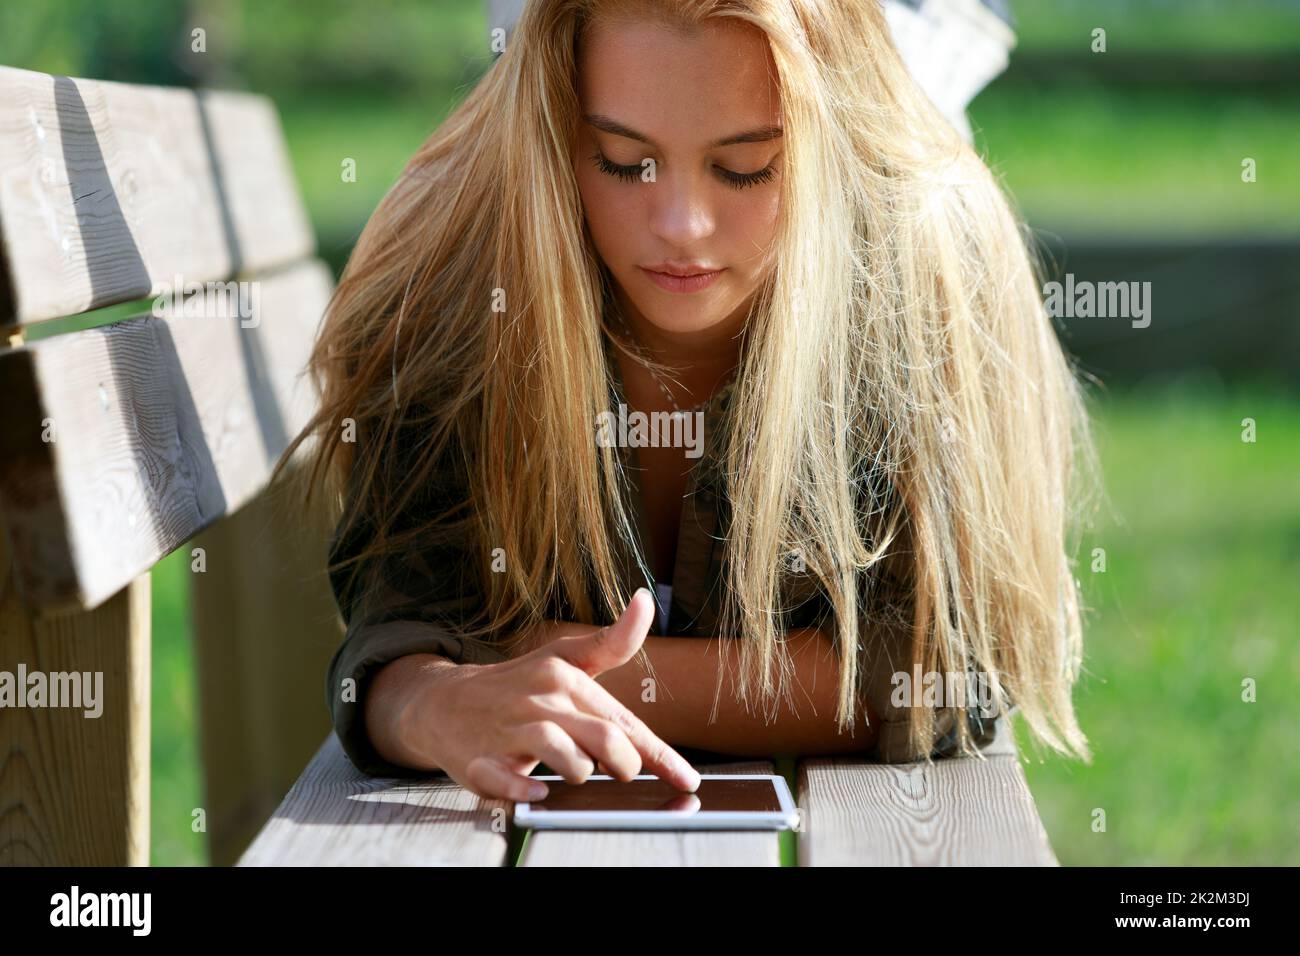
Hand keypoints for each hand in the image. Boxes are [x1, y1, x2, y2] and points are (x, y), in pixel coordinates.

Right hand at [409, 588, 699, 801]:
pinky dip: (524, 790)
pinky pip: (505, 781)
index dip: (660, 754)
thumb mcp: (564, 657)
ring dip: (580, 773)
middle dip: (625, 764)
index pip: (623, 719)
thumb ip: (612, 641)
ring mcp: (507, 730)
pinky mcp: (478, 760)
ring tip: (576, 772)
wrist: (442, 702)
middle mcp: (538, 700)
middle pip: (602, 736)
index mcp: (563, 676)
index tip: (686, 778)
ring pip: (562, 755)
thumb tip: (646, 600)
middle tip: (623, 773)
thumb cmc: (517, 685)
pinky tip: (535, 789)